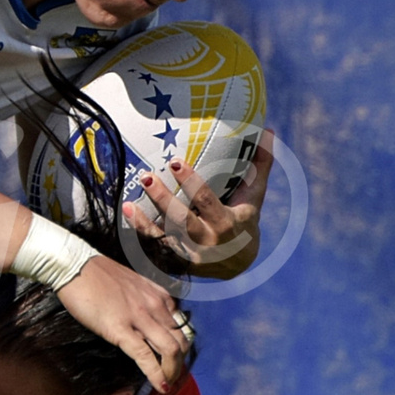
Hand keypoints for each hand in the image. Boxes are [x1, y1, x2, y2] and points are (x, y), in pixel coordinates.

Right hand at [55, 253, 191, 393]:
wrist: (74, 266)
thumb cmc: (97, 274)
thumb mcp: (132, 284)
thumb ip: (144, 300)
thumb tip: (146, 319)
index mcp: (158, 295)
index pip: (180, 326)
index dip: (181, 347)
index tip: (176, 359)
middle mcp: (155, 306)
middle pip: (180, 340)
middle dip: (180, 362)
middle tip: (173, 376)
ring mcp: (139, 317)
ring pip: (170, 350)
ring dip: (172, 371)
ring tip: (168, 384)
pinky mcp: (120, 329)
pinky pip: (145, 356)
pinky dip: (156, 374)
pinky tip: (160, 386)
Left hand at [124, 128, 273, 279]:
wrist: (238, 263)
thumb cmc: (244, 220)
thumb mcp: (254, 196)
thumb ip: (259, 165)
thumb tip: (268, 131)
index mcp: (226, 223)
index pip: (207, 201)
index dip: (191, 183)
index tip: (175, 161)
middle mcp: (207, 241)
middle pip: (181, 221)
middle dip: (163, 200)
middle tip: (147, 177)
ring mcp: (190, 254)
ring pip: (164, 238)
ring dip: (145, 222)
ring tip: (128, 202)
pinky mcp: (177, 262)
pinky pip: (155, 249)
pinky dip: (140, 233)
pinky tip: (126, 213)